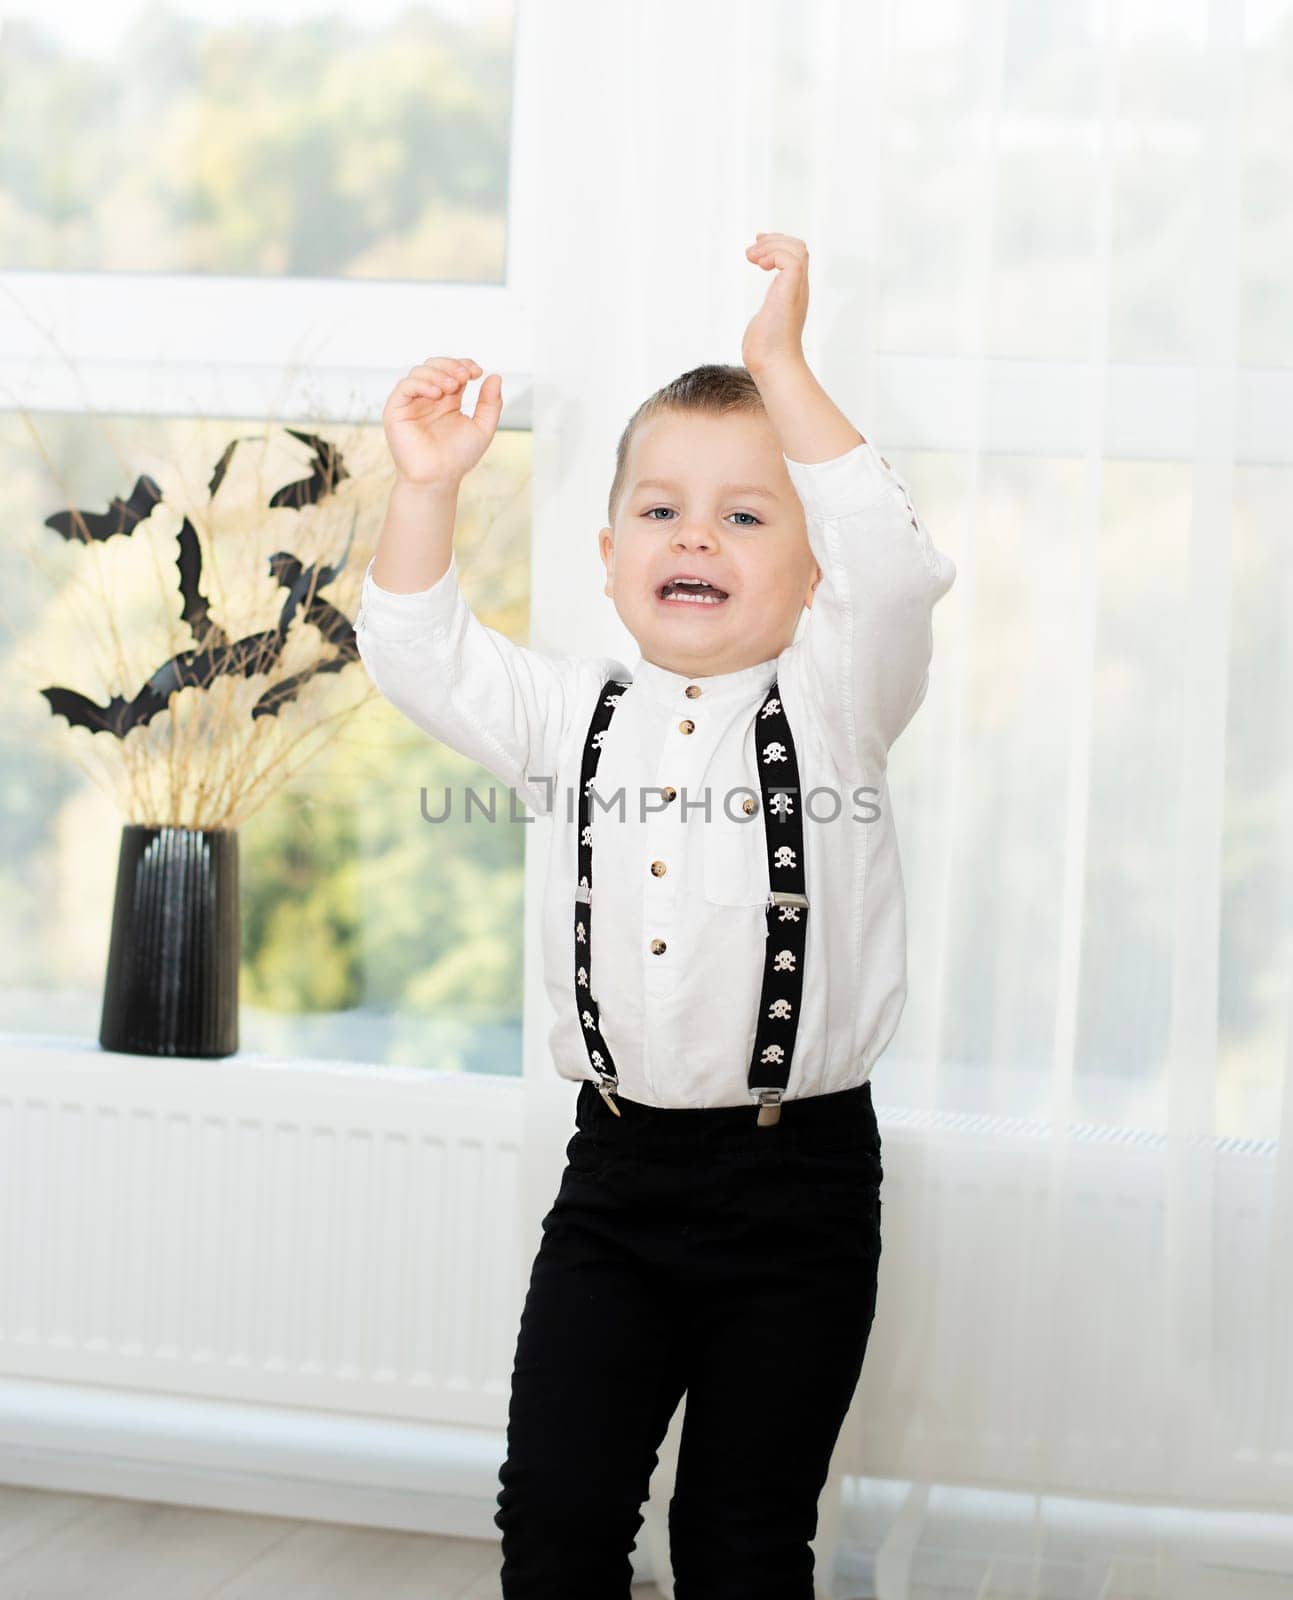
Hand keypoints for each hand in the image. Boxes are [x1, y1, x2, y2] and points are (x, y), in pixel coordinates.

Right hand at [381, 356, 502, 487]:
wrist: (438, 478)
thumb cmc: (458, 458)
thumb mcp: (482, 428)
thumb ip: (490, 404)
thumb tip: (495, 377)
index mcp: (447, 400)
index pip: (452, 370)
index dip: (464, 364)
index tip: (477, 372)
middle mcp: (428, 398)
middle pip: (435, 365)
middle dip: (451, 365)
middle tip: (465, 376)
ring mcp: (411, 402)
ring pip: (419, 371)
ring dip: (438, 373)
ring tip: (452, 387)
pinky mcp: (396, 410)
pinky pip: (405, 386)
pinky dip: (421, 384)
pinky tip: (436, 393)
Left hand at [741, 233, 809, 373]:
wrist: (772, 364)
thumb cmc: (766, 351)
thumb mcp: (764, 322)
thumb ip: (766, 312)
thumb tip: (761, 319)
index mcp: (792, 293)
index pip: (795, 257)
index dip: (777, 245)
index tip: (757, 245)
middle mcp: (798, 289)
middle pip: (799, 248)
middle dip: (775, 240)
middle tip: (751, 250)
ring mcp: (796, 290)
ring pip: (797, 249)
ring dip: (772, 246)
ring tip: (751, 257)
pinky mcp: (790, 292)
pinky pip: (791, 259)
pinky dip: (774, 254)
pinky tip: (759, 265)